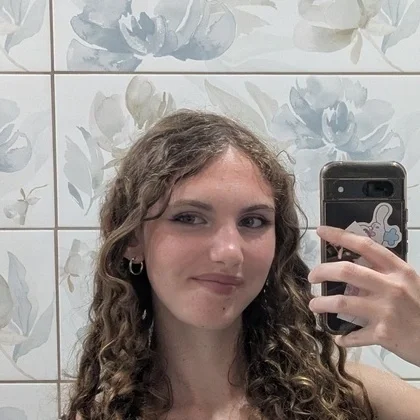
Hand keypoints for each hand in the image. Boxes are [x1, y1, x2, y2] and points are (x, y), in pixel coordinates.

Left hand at [308, 225, 419, 367]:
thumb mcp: (410, 282)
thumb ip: (385, 274)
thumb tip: (354, 268)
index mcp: (398, 270)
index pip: (364, 245)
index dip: (340, 236)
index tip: (320, 231)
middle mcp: (391, 287)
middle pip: (346, 271)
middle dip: (322, 271)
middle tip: (311, 276)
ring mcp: (386, 311)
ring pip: (342, 302)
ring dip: (322, 303)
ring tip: (314, 305)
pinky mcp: (383, 334)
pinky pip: (355, 335)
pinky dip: (344, 338)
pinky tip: (338, 338)